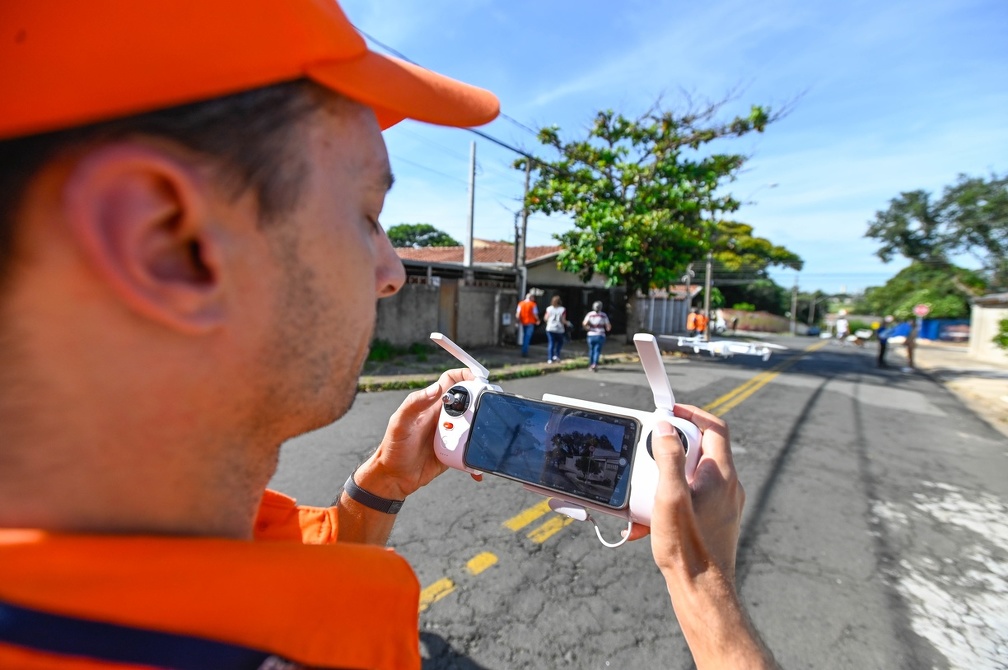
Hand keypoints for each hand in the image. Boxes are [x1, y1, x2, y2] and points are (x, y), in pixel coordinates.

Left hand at [355, 368, 473, 499]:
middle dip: (482, 402)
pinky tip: (477, 467)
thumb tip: (436, 389)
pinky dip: (477, 456)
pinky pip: (471, 449)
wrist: (395, 476)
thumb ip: (415, 403)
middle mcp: (444, 416)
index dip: (466, 374)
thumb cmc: (393, 447)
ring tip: (484, 439)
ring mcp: (451, 433)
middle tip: (488, 410)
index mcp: (432, 404)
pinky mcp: (456, 450)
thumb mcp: (400, 423)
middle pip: (470, 401)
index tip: (479, 378)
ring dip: (482, 430)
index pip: (452, 380)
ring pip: (475, 425)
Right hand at [649, 405, 743, 579]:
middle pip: (699, 450)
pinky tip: (647, 522)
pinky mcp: (715, 520)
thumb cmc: (687, 547)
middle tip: (647, 455)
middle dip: (669, 451)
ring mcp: (724, 504)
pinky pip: (691, 498)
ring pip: (692, 476)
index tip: (668, 411)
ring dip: (664, 480)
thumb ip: (668, 458)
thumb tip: (664, 427)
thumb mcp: (669, 496)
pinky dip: (669, 501)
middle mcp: (728, 487)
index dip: (691, 413)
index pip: (714, 427)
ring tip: (643, 498)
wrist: (702, 591)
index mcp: (721, 475)